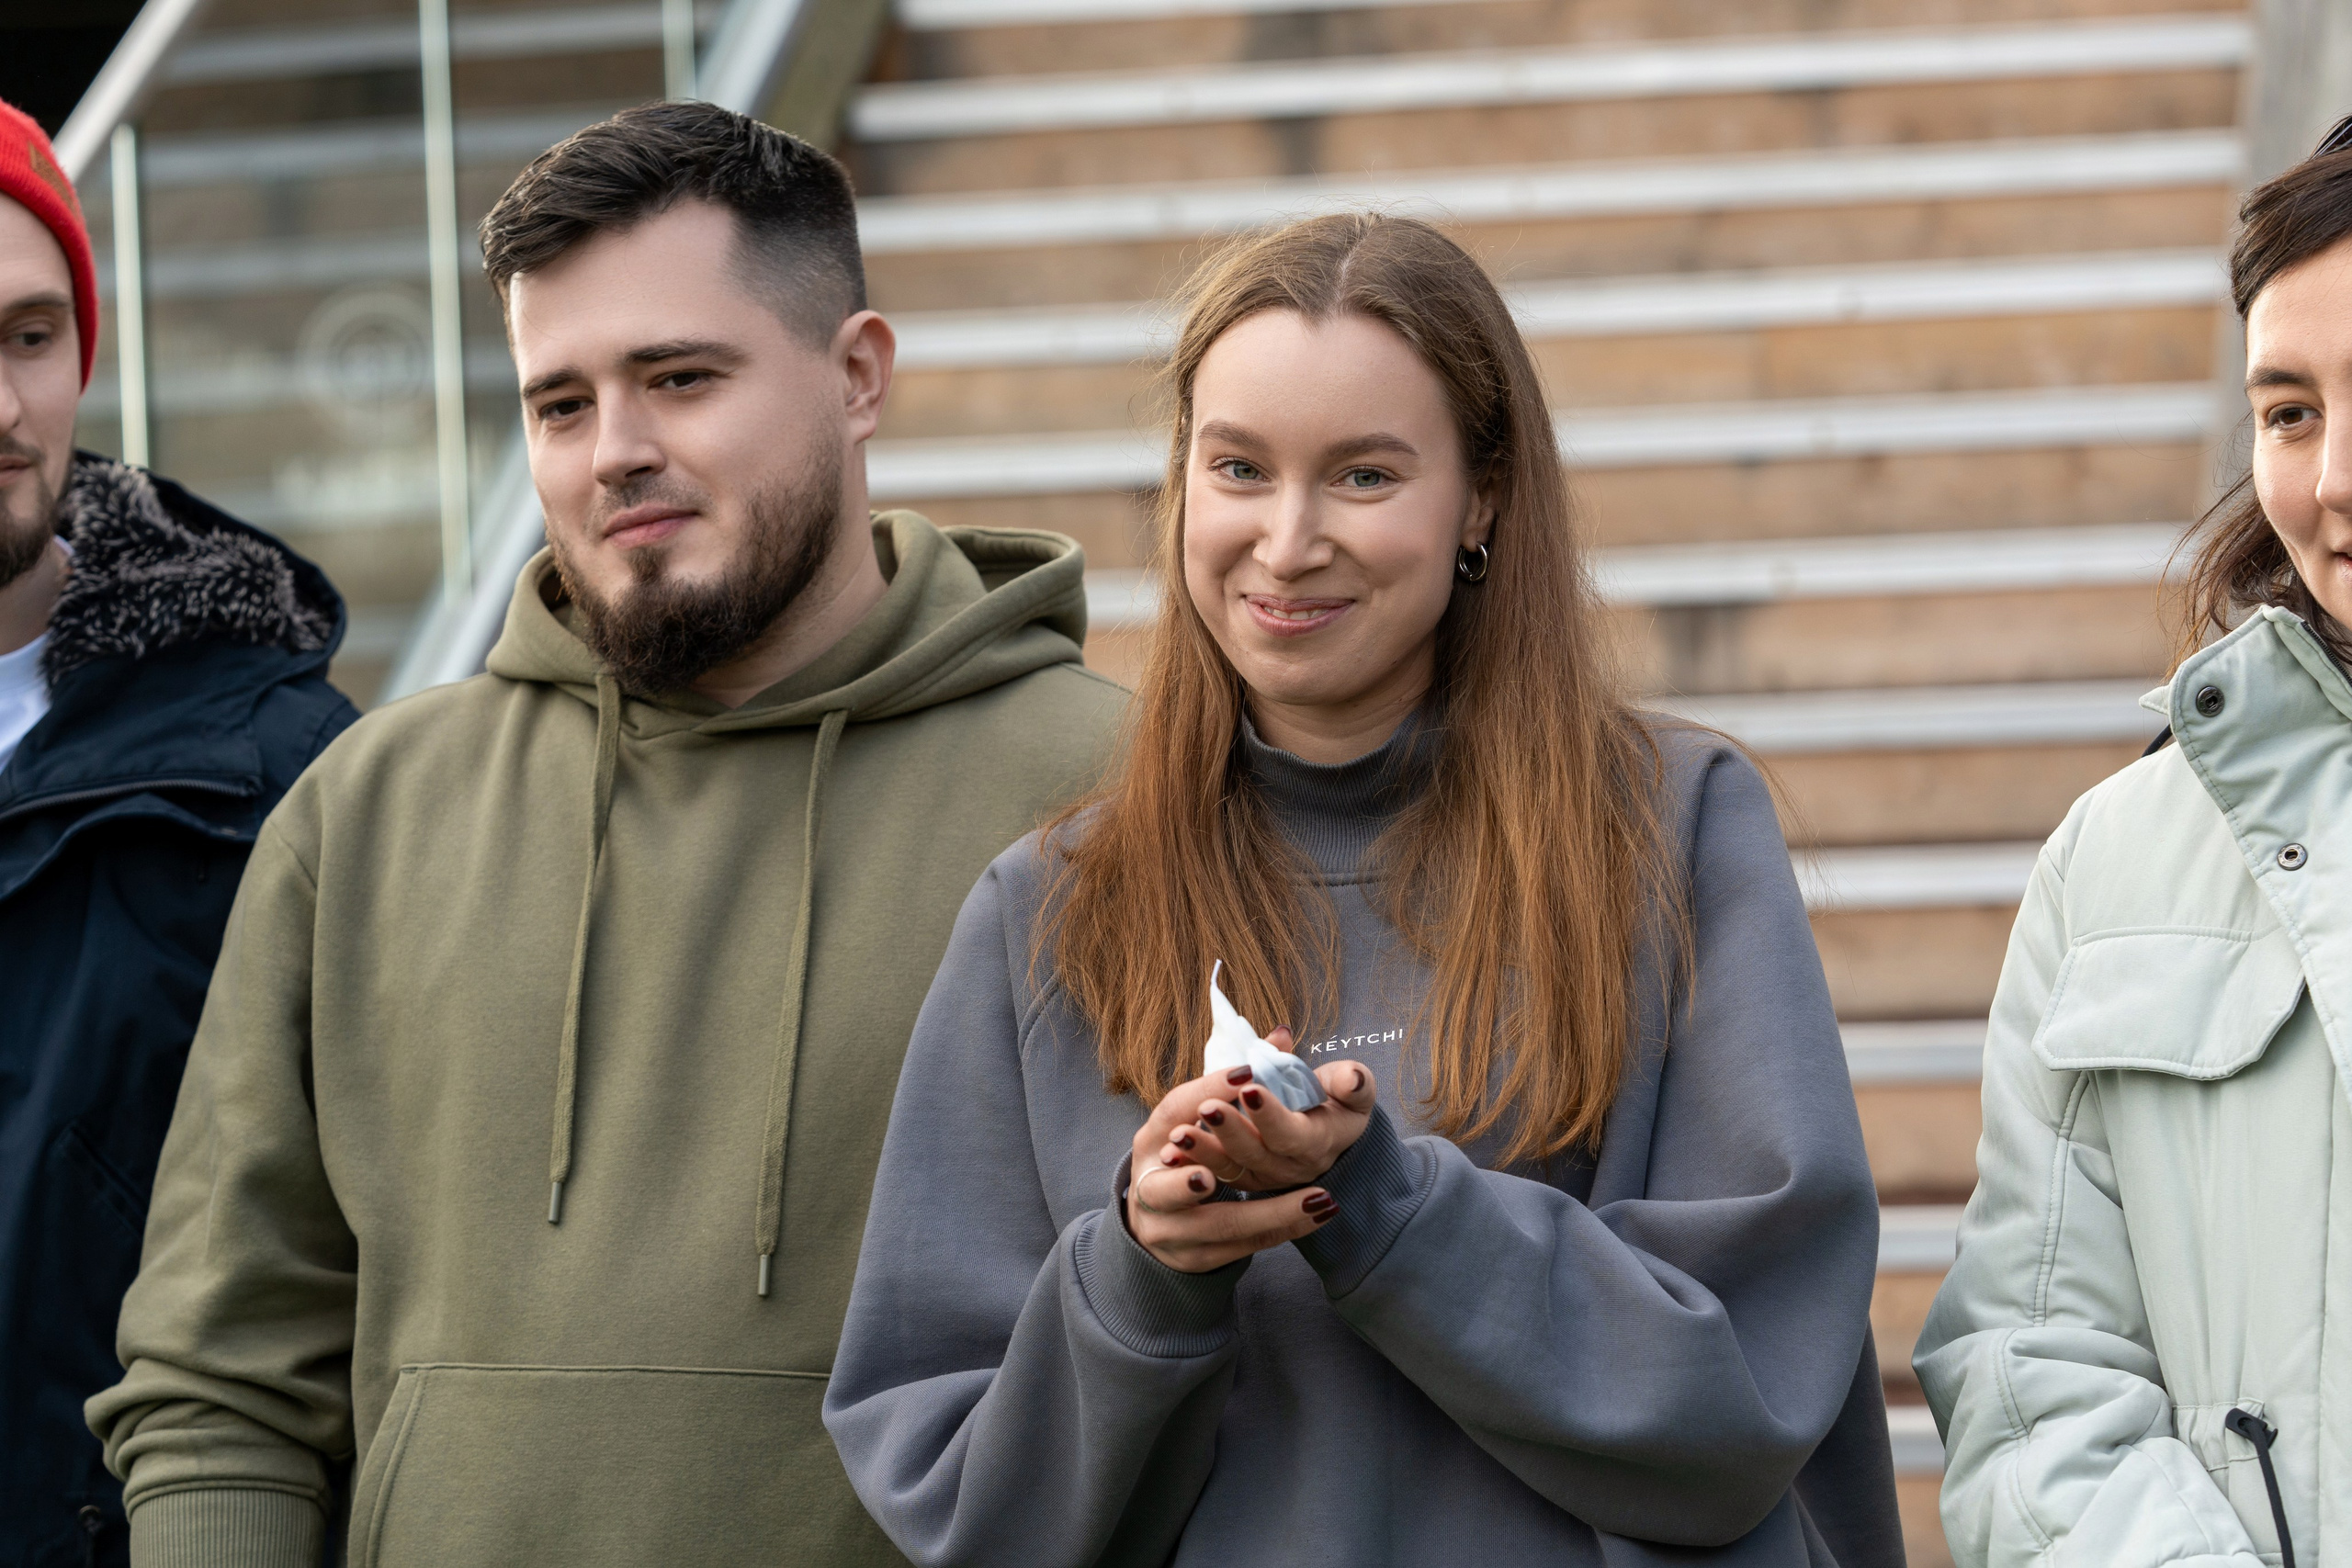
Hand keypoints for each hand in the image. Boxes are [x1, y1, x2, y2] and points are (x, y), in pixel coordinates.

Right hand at [1121, 1047, 1360, 1272]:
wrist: (1161, 1218)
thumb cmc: (1185, 1149)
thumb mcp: (1202, 1110)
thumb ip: (1244, 1074)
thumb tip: (1283, 1035)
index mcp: (1149, 1139)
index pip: (1173, 1110)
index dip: (1207, 1092)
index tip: (1247, 1075)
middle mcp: (1149, 1185)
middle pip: (1167, 1188)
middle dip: (1191, 1178)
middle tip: (1216, 1173)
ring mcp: (1170, 1229)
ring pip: (1219, 1225)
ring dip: (1269, 1213)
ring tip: (1315, 1198)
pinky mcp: (1199, 1257)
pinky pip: (1247, 1245)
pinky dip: (1284, 1229)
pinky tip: (1319, 1213)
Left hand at [1162, 1031, 1376, 1192]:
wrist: (1330, 1132)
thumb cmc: (1339, 1103)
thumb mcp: (1355, 1091)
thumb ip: (1355, 1083)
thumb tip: (1352, 1078)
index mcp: (1317, 1143)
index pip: (1292, 1134)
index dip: (1271, 1115)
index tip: (1249, 1087)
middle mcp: (1290, 1167)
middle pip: (1257, 1154)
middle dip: (1231, 1130)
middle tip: (1207, 1107)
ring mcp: (1264, 1176)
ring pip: (1232, 1168)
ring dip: (1203, 1151)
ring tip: (1178, 1134)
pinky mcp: (1243, 1177)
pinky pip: (1216, 1172)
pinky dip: (1193, 1162)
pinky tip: (1171, 1148)